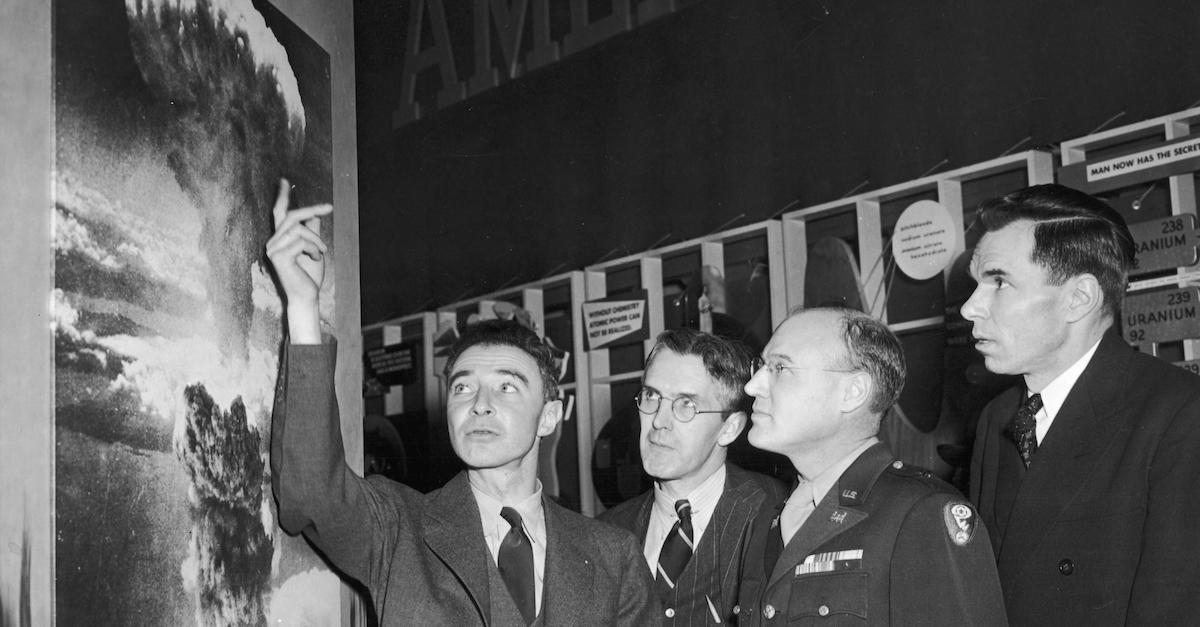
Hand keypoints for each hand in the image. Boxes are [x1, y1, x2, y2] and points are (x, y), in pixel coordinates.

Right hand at [265, 178, 331, 342]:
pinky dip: (314, 249)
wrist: (306, 297)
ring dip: (316, 239)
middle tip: (329, 207)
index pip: (278, 213)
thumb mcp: (314, 249)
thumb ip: (312, 232)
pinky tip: (315, 259)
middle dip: (311, 209)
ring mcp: (273, 250)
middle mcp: (272, 242)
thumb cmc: (309, 275)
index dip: (282, 196)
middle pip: (291, 216)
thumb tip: (314, 216)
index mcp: (279, 239)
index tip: (286, 180)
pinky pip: (301, 241)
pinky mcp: (278, 257)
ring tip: (322, 252)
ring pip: (299, 229)